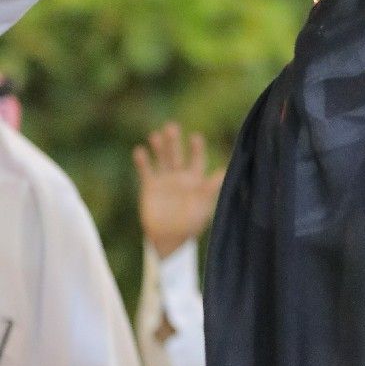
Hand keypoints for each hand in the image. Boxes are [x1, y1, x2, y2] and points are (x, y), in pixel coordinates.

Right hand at [133, 122, 223, 257]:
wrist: (170, 239)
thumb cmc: (191, 224)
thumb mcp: (203, 205)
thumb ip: (211, 188)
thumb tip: (224, 172)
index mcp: (196, 180)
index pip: (197, 160)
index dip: (196, 149)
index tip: (195, 137)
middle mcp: (180, 176)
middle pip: (177, 154)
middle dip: (174, 141)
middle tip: (171, 126)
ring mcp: (164, 180)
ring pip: (161, 159)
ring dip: (159, 147)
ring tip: (156, 135)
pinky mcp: (150, 186)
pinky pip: (146, 171)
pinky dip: (142, 161)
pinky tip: (140, 151)